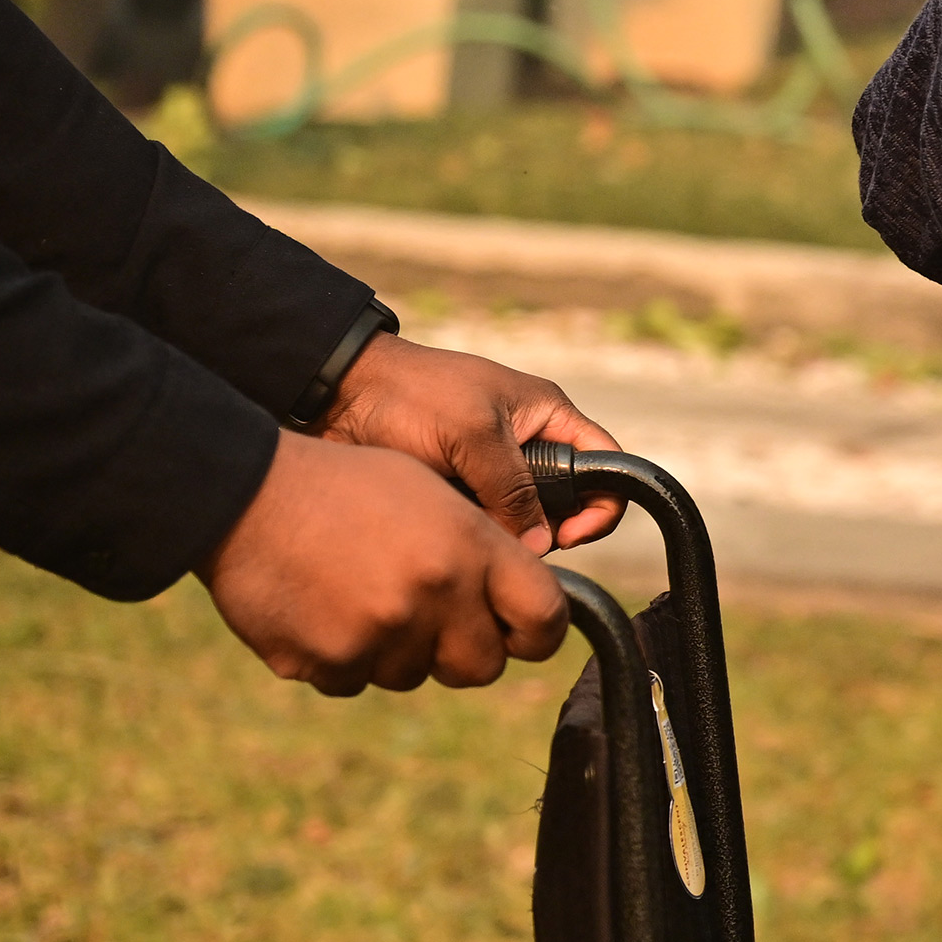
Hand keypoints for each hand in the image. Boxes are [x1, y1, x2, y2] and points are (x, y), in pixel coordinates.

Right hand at [199, 431, 568, 694]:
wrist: (242, 493)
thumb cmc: (344, 487)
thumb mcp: (433, 495)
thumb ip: (481, 554)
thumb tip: (516, 608)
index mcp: (472, 548)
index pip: (545, 619)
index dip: (537, 634)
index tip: (520, 634)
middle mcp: (435, 596)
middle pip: (482, 668)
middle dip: (463, 651)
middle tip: (431, 620)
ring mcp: (380, 634)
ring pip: (412, 675)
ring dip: (395, 650)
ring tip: (357, 594)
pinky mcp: (327, 662)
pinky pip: (353, 682)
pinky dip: (342, 658)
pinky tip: (319, 609)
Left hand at [318, 332, 621, 549]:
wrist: (335, 395)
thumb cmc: (410, 395)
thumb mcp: (472, 436)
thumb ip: (514, 490)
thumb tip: (541, 546)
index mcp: (546, 416)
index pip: (606, 465)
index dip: (600, 504)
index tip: (567, 534)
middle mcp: (527, 445)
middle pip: (566, 502)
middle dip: (548, 530)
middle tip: (516, 546)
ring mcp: (491, 471)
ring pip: (522, 522)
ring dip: (506, 537)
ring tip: (474, 540)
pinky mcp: (458, 492)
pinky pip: (484, 527)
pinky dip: (475, 537)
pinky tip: (451, 539)